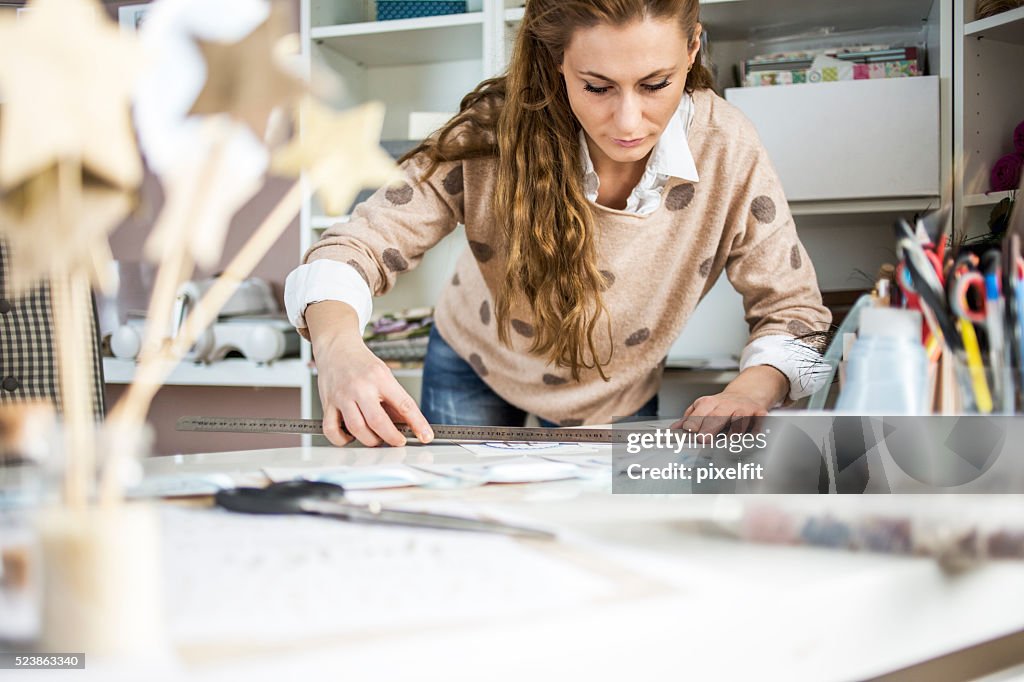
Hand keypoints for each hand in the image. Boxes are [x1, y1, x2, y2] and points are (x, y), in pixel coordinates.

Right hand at [306, 301, 432, 447]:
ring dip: (370, 440)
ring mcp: (342, 396)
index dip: (418, 424)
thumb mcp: (385, 375)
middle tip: (398, 441)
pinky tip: (350, 436)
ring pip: (356, 429)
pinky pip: (331, 430)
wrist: (336, 348)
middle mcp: (360, 387)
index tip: (426, 436)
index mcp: (380, 378)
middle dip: (392, 438)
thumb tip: (409, 425)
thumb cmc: (362, 363)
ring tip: (376, 438)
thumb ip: (395, 400)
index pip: (404, 404)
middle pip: (378, 421)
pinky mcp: (327, 403)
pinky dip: (342, 440)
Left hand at [673, 391, 768, 435]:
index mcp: (708, 403)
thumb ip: (688, 419)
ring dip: (734, 430)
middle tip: (703, 439)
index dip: (694, 423)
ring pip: (739, 418)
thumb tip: (672, 430)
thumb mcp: (703, 408)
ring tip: (729, 440)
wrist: (746, 395)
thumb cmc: (722, 406)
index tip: (689, 431)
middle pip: (717, 415)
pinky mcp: (759, 413)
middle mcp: (726, 405)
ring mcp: (743, 409)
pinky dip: (756, 429)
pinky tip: (753, 437)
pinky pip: (758, 422)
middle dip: (710, 427)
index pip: (699, 413)